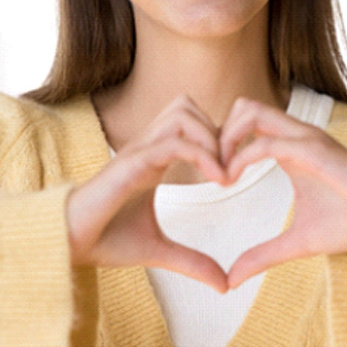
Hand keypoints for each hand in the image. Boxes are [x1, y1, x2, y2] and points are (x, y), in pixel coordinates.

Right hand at [66, 96, 227, 292]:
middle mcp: (148, 146)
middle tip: (232, 168)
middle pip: (187, 105)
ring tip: (223, 174)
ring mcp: (139, 150)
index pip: (190, 121)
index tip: (234, 172)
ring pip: (182, 113)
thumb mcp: (159, 249)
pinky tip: (216, 180)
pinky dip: (200, 154)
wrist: (68, 242)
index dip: (217, 138)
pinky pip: (172, 142)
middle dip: (217, 130)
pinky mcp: (131, 162)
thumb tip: (224, 284)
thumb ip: (192, 261)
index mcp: (154, 157)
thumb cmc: (107, 238)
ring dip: (210, 137)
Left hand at [220, 98, 346, 288]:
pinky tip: (231, 179)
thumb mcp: (297, 242)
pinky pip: (267, 143)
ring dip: (226, 138)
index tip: (211, 173)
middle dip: (218, 131)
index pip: (245, 122)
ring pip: (250, 111)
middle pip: (243, 106)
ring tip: (220, 173)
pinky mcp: (312, 150)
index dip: (222, 141)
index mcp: (289, 147)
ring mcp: (302, 138)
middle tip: (209, 167)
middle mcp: (293, 135)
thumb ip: (263, 255)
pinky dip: (240, 157)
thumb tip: (232, 278)